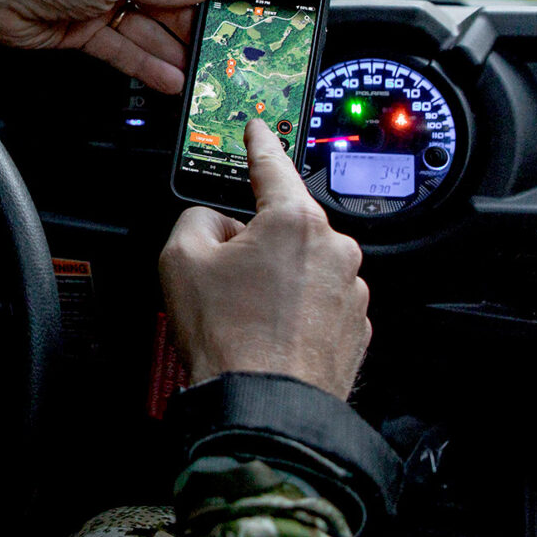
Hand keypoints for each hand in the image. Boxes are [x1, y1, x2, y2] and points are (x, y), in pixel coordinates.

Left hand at [0, 0, 211, 93]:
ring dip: (170, 53)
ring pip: (145, 32)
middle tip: (215, 54)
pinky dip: (144, 65)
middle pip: (166, 4)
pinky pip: (122, 50)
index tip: (229, 12)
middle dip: (189, 28)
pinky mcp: (86, 32)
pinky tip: (168, 79)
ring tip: (197, 77)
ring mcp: (103, 4)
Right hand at [158, 119, 370, 398]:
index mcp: (295, 221)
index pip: (273, 166)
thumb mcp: (181, 258)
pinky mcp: (355, 328)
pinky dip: (294, 311)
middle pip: (284, 225)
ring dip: (276, 280)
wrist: (264, 408)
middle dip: (255, 242)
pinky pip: (318, 303)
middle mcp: (335, 250)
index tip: (258, 129)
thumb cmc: (229, 338)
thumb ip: (197, 218)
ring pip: (302, 267)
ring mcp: (350, 292)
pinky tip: (267, 333)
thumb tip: (215, 224)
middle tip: (222, 276)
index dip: (259, 143)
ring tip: (245, 317)